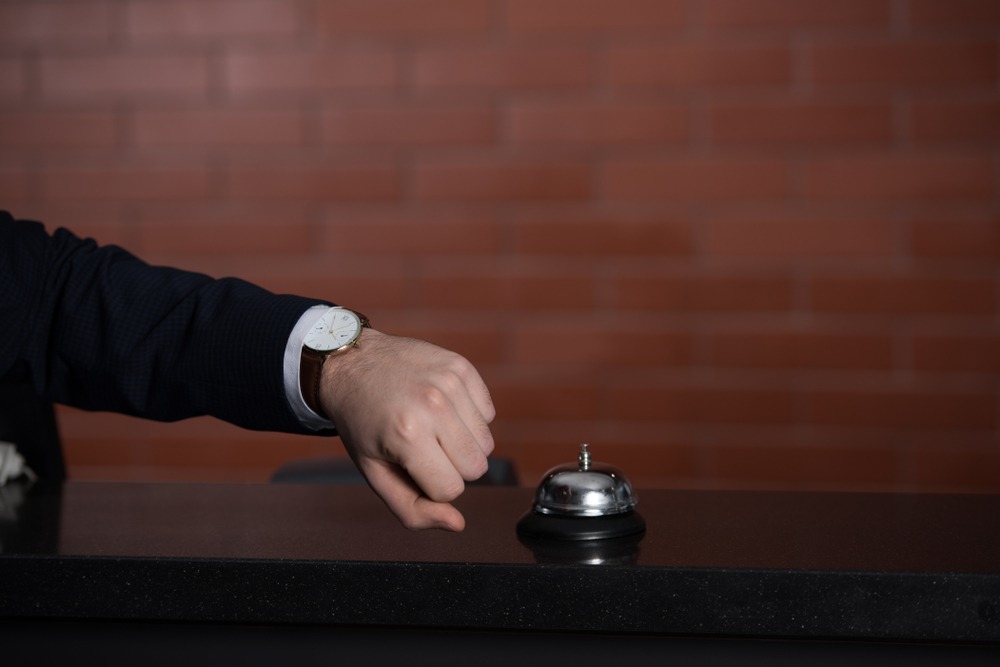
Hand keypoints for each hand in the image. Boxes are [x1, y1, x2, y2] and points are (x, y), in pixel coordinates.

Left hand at [318, 329, 495, 530]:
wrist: (351, 365)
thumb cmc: (362, 424)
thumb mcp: (375, 473)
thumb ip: (413, 509)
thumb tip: (457, 524)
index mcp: (407, 436)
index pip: (451, 489)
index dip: (431, 485)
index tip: (410, 466)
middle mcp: (432, 406)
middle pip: (476, 467)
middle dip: (451, 467)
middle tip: (422, 448)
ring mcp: (449, 383)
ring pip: (486, 443)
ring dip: (462, 443)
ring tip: (432, 427)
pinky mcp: (461, 367)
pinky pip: (488, 414)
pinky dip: (469, 417)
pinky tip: (442, 408)